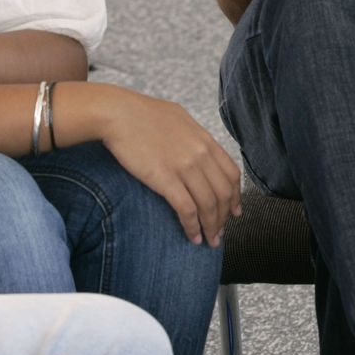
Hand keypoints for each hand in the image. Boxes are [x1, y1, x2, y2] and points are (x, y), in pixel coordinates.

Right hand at [94, 87, 242, 246]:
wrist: (118, 114)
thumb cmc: (143, 114)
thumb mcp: (179, 119)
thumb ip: (193, 137)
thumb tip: (200, 148)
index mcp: (205, 140)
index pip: (231, 174)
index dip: (236, 196)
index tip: (235, 211)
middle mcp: (200, 154)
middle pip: (223, 193)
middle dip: (224, 217)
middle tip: (220, 232)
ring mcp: (184, 167)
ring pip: (209, 205)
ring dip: (211, 227)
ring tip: (209, 241)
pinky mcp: (165, 179)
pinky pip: (187, 210)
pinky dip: (193, 227)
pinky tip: (192, 237)